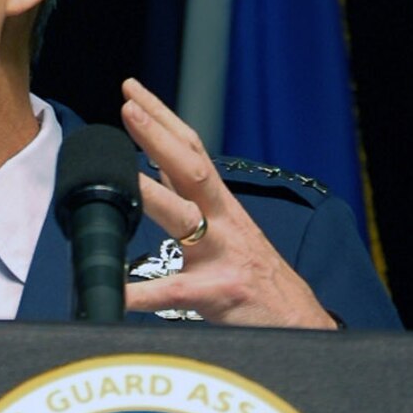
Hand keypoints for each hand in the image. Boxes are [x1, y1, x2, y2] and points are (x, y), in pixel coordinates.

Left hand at [119, 78, 334, 329]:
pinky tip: (114, 293)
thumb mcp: (226, 227)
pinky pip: (173, 292)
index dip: (163, 118)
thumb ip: (189, 199)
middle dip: (158, 138)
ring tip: (116, 177)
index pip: (191, 149)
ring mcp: (221, 256)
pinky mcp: (217, 295)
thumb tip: (152, 166)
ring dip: (150, 194)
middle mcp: (222, 222)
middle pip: (191, 169)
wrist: (299, 322)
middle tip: (127, 109)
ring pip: (183, 218)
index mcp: (221, 204)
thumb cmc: (253, 274)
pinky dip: (140, 293)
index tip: (132, 90)